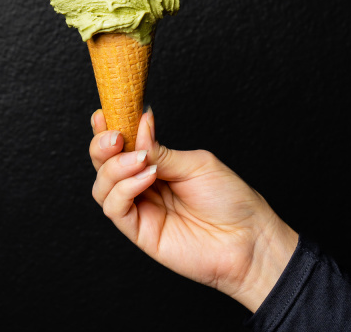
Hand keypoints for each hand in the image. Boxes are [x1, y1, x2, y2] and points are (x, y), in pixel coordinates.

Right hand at [89, 108, 298, 311]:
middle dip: (102, 146)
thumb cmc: (230, 200)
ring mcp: (140, 209)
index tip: (104, 113)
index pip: (121, 147)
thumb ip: (161, 152)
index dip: (107, 130)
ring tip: (139, 158)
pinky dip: (124, 188)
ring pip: (103, 186)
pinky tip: (146, 177)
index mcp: (156, 166)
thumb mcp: (195, 164)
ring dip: (114, 167)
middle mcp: (143, 187)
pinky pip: (115, 207)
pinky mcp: (140, 231)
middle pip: (104, 165)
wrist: (248, 237)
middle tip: (115, 135)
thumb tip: (138, 125)